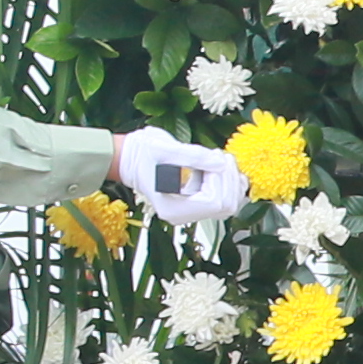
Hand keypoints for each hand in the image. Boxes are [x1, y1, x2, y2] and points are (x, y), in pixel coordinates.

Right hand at [116, 126, 247, 227]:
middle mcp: (185, 214)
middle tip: (220, 156)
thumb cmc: (142, 152)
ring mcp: (193, 209)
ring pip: (230, 204)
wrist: (130, 157)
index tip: (212, 158)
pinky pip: (225, 198)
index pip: (215, 201)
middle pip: (227, 206)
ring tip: (219, 159)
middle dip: (230, 178)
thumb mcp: (165, 148)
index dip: (220, 179)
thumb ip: (194, 156)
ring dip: (232, 179)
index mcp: (174, 208)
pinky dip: (230, 182)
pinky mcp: (198, 201)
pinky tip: (221, 166)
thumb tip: (221, 163)